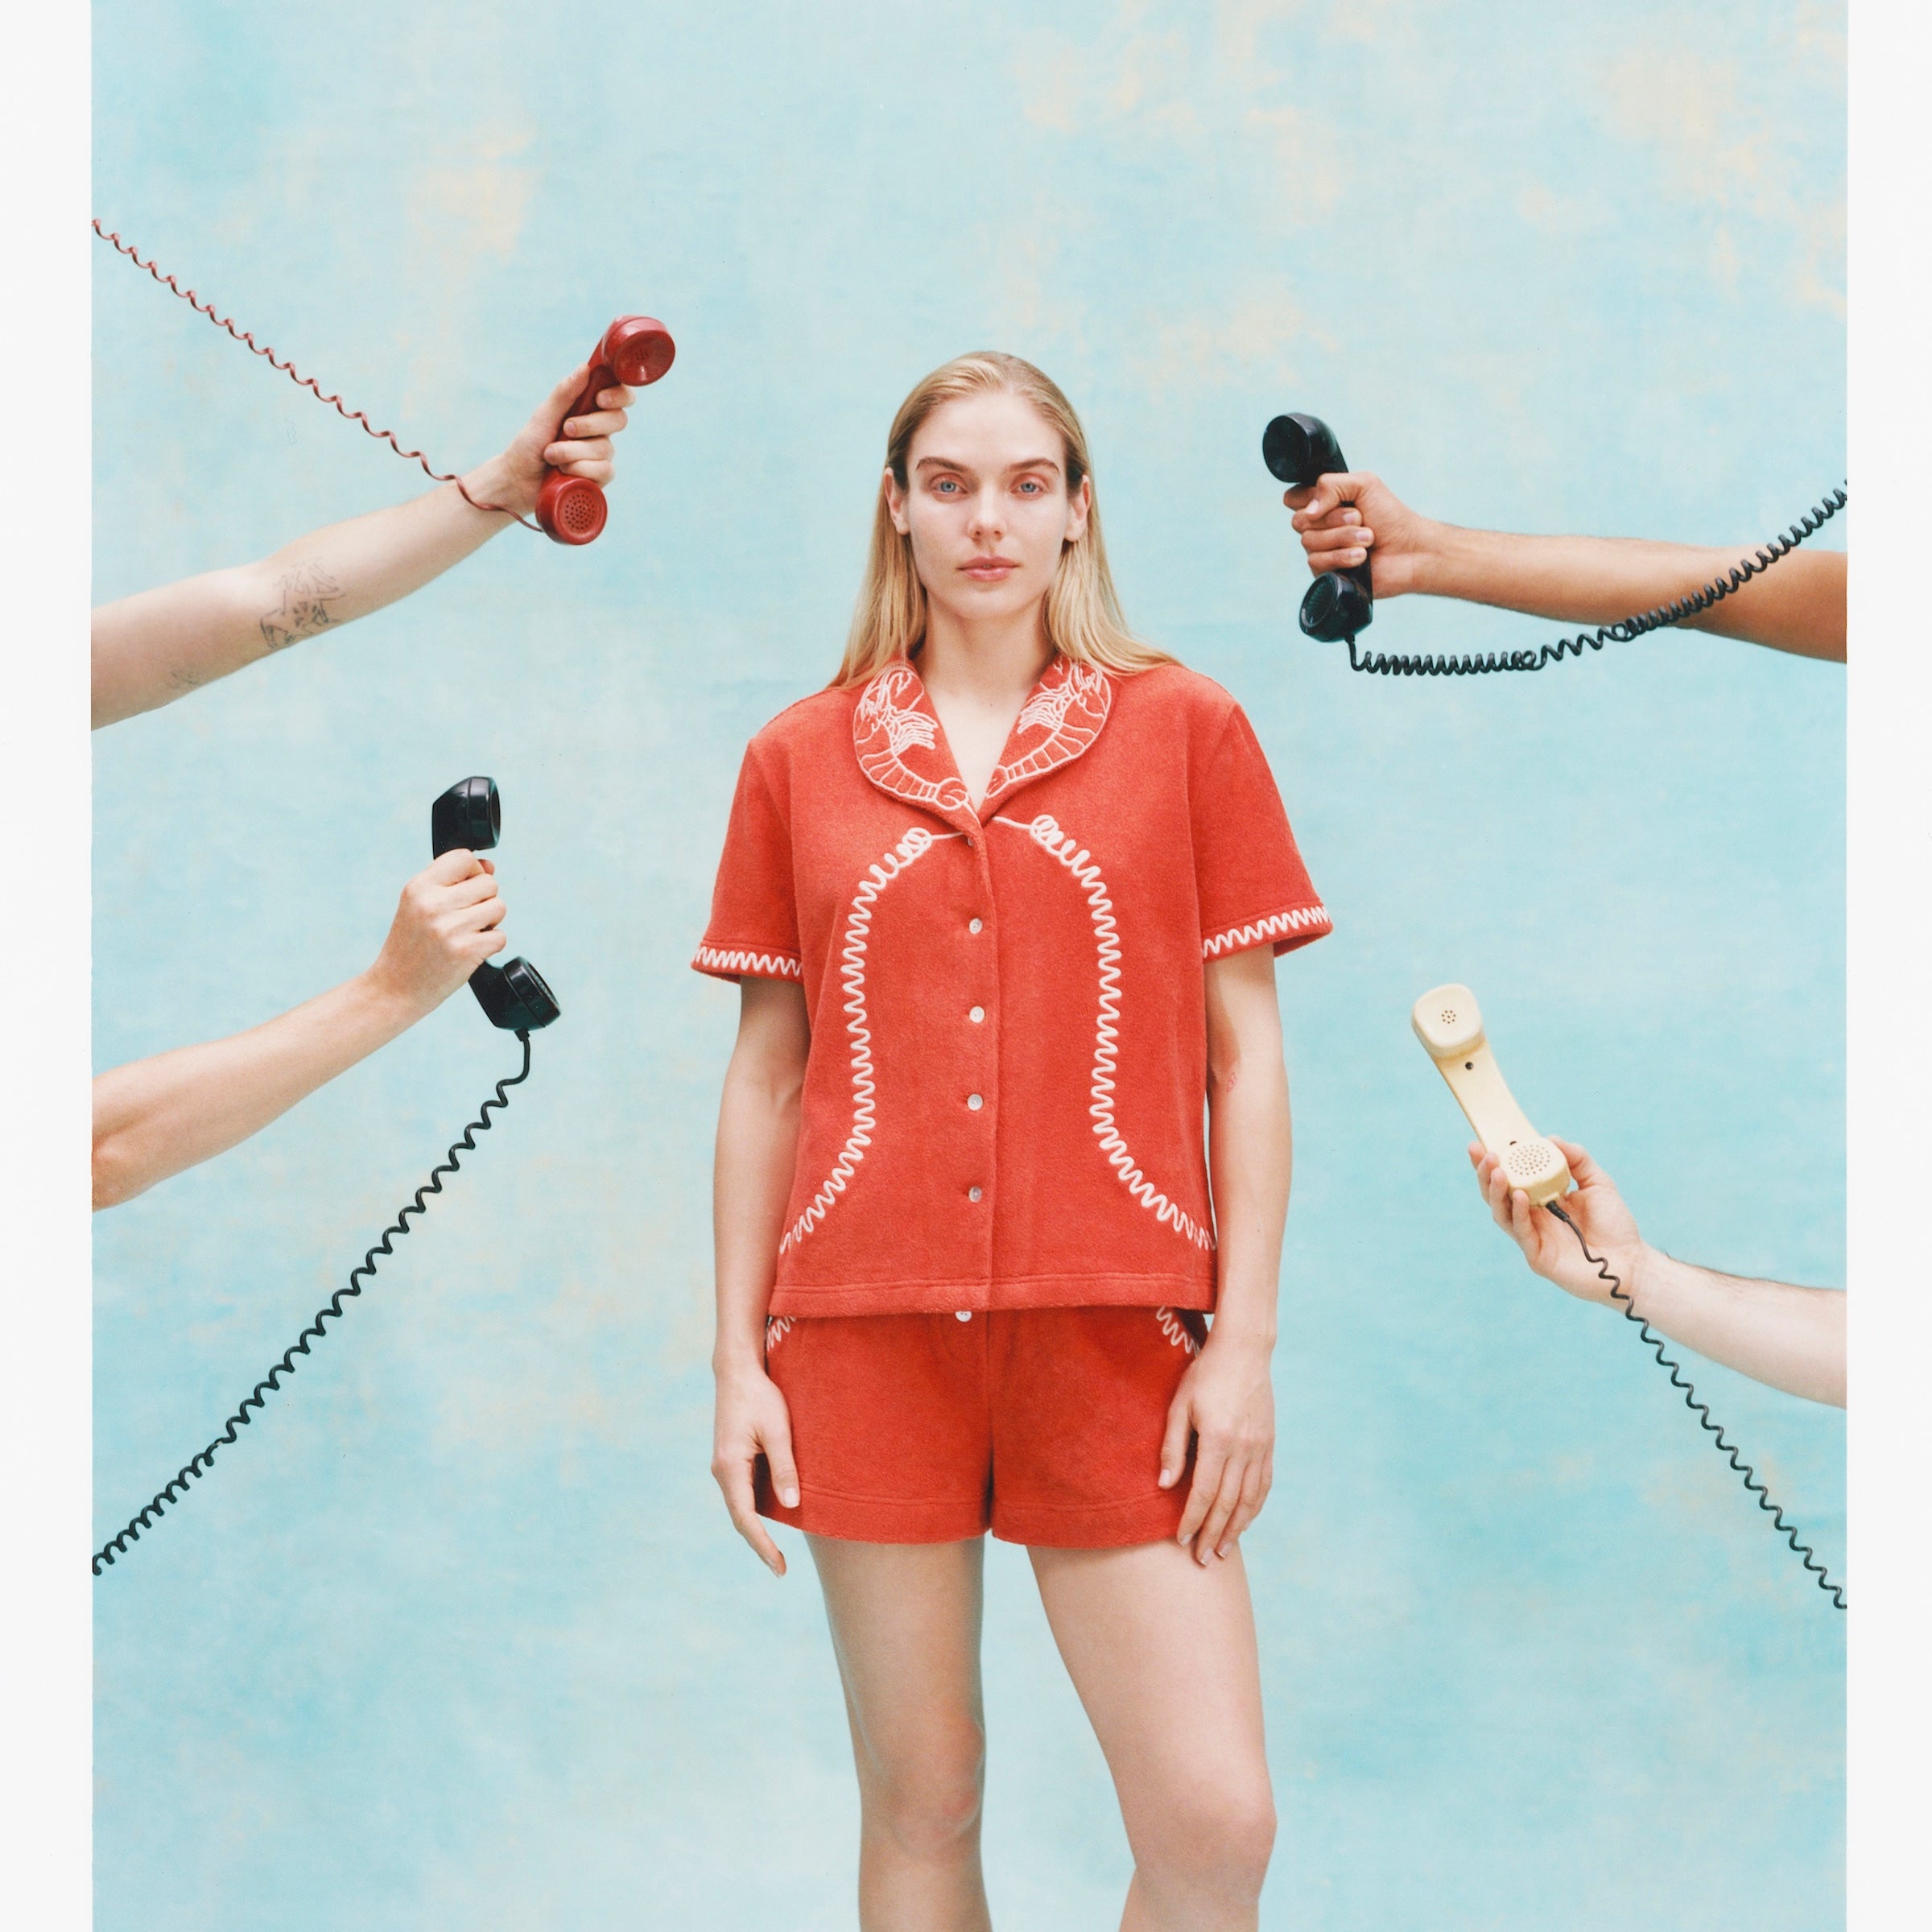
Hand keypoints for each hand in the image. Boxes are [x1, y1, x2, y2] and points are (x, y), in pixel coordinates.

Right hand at [364, 849, 506, 1017]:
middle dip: (484, 900)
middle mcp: (433, 904)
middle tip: (464, 918)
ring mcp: (449, 927)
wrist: (394, 988)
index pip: (464, 857)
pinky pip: (500, 936)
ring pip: (499, 907)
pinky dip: (491, 945)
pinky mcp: (465, 951)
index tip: (465, 890)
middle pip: (489, 883)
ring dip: (490, 922)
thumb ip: (452, 882)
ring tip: (466, 933)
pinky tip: (469, 951)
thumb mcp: (419, 906)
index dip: (474, 872)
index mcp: (419, 887)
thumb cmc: (411, 945)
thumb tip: (489, 865)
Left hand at [464, 361, 636, 518]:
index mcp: (588, 410)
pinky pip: (604, 470)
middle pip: (619, 420)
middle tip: (566, 429)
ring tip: (551, 456)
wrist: (517, 480)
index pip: (620, 397)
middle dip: (590, 425)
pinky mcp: (599, 478)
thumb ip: (564, 393)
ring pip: (605, 448)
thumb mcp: (543, 415)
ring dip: (573, 452)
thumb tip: (585, 367)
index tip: (599, 399)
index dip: (619, 396)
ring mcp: (601, 455)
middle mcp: (599, 431)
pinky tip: (564, 471)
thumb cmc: (529, 445)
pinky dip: (580, 469)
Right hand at [712, 1362, 798, 1575]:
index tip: (779, 1566)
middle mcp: (721, 1470)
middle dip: (759, 1543)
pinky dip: (754, 1508)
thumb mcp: (778, 1431)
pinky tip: (773, 1515)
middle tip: (780, 1568)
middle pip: (739, 1517)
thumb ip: (785, 1468)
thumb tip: (792, 1507)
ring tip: (777, 1550)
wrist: (737, 1371)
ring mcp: (723, 1465)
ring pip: (740, 1505)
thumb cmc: (760, 1397)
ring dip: (757, 1527)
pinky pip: (742, 1490)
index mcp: (730, 1467)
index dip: (762, 1545)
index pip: (745, 1518)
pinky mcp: (730, 1458)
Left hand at [1160, 1329, 1274, 1563]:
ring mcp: (1261, 1448)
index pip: (1204, 1493)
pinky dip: (1254, 1508)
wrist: (1244, 1351)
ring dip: (1235, 1529)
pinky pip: (1264, 1485)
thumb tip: (1165, 1486)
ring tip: (1221, 1550)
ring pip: (1249, 1500)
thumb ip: (1172, 1446)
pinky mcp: (1269, 1444)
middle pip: (1228, 1504)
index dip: (1191, 1520)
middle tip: (1200, 1559)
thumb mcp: (1179, 1405)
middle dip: (1211, 1534)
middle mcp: (1243, 1449)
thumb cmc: (1204, 1374)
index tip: (1180, 1539)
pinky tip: (1243, 1521)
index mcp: (1218, 1439)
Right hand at [1283, 470, 1438, 599]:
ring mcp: (1320, 551)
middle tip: (1360, 518)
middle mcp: (1318, 527)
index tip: (1333, 500)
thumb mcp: (1364, 484)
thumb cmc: (1390, 516)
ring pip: (1308, 542)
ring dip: (1344, 537)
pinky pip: (1316, 562)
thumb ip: (1330, 484)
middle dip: (1334, 518)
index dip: (1307, 499)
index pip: (1292, 499)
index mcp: (1324, 504)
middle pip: (1299, 520)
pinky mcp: (1326, 573)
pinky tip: (1362, 557)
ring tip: (1368, 539)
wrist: (1410, 550)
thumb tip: (1308, 511)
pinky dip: (1342, 556)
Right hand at [1469, 1137, 1644, 1307]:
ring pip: (1502, 1213)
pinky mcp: (1537, 1256)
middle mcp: (1531, 1217)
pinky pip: (1521, 1233)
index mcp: (1540, 1199)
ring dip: (1496, 1191)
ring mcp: (1532, 1237)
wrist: (1631, 1262)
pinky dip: (1518, 1213)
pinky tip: (1520, 1196)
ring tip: (1496, 1170)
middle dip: (1486, 1174)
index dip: (1495, 1162)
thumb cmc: (1614, 1224)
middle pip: (1498, 1194)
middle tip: (1485, 1154)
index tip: (1483, 1143)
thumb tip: (1551, 1138)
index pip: (1511, 1178)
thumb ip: (1577, 1159)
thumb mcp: (1598, 1182)